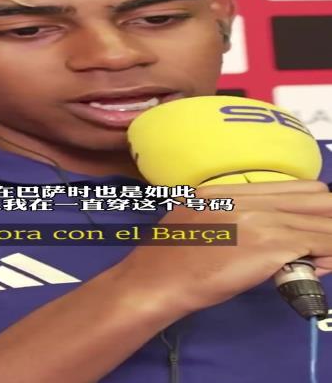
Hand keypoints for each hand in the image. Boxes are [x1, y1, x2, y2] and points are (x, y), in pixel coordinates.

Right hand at [116, 180, 331, 316]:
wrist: (154, 280)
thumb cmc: (167, 259)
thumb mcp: (194, 225)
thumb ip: (230, 221)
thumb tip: (263, 233)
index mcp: (224, 191)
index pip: (292, 188)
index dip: (310, 207)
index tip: (311, 226)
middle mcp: (245, 198)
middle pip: (315, 195)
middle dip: (326, 217)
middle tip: (320, 242)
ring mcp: (258, 219)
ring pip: (323, 221)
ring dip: (327, 238)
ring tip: (321, 258)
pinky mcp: (269, 244)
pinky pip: (321, 244)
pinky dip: (326, 255)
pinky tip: (318, 267)